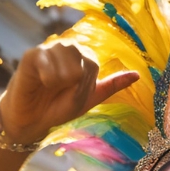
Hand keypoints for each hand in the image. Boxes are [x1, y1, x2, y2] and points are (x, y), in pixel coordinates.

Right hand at [0, 40, 138, 144]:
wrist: (34, 121)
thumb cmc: (59, 108)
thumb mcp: (90, 98)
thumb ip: (112, 86)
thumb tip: (138, 76)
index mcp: (82, 58)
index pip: (93, 65)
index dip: (85, 85)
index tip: (73, 95)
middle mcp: (66, 49)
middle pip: (83, 59)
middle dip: (75, 84)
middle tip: (61, 92)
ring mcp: (48, 50)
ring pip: (66, 58)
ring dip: (61, 81)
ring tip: (50, 88)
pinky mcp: (31, 55)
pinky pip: (47, 61)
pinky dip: (47, 78)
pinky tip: (40, 83)